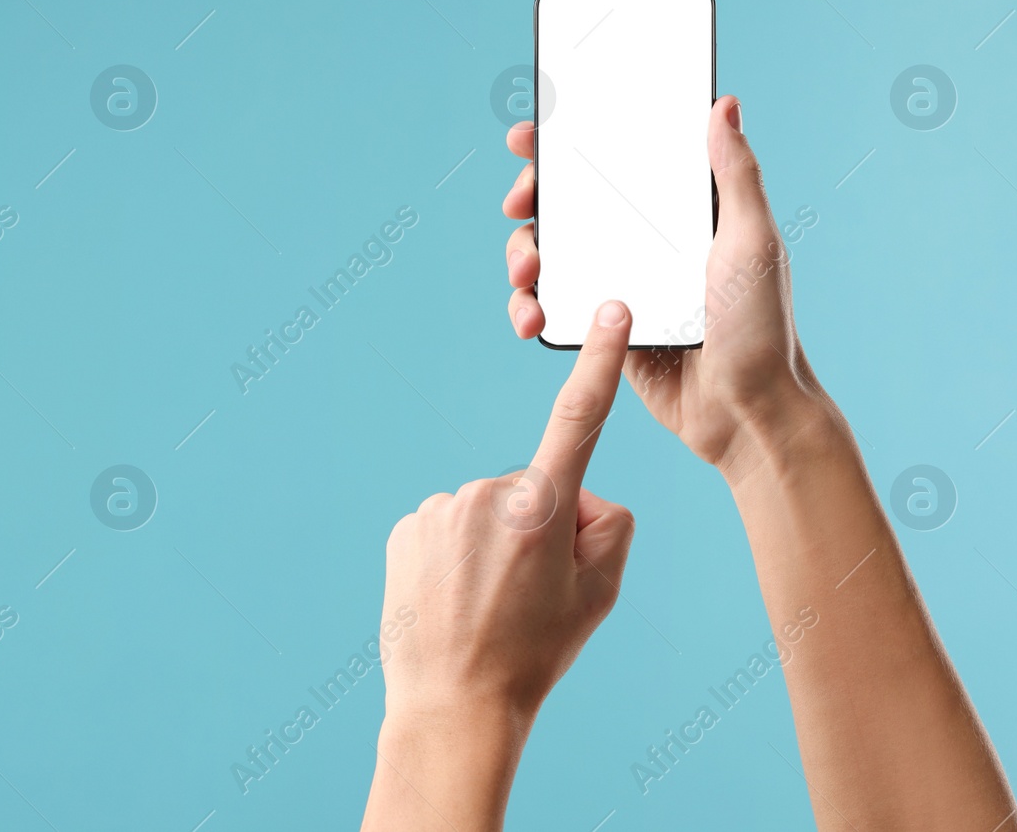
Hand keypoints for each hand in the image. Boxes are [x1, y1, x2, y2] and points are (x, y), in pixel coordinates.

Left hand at [379, 302, 636, 725]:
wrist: (453, 705)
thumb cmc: (534, 653)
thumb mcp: (600, 594)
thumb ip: (610, 526)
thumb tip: (584, 499)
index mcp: (540, 507)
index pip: (579, 420)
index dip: (599, 363)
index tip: (611, 310)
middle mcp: (485, 494)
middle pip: (536, 490)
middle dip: (543, 525)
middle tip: (531, 593)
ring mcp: (438, 509)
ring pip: (488, 511)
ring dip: (496, 542)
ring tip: (489, 603)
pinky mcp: (405, 527)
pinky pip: (449, 527)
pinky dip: (457, 553)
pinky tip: (456, 597)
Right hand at [503, 95, 824, 473]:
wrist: (747, 413)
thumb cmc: (764, 327)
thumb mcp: (754, 241)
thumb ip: (735, 176)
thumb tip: (726, 106)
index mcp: (677, 214)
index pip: (616, 163)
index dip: (567, 144)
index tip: (530, 136)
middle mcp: (643, 242)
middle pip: (569, 205)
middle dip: (532, 199)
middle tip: (520, 205)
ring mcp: (618, 284)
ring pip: (551, 256)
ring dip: (523, 255)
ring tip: (525, 274)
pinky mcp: (601, 328)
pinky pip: (553, 307)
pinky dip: (530, 308)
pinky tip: (532, 318)